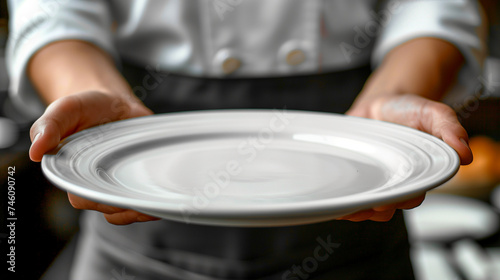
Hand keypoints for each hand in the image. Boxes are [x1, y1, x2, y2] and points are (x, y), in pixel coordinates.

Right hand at [30, 91, 159, 224]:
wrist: (114, 103)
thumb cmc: (87, 108)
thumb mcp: (66, 108)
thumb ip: (49, 125)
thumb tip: (36, 152)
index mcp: (71, 175)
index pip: (84, 199)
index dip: (98, 199)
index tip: (114, 187)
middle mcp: (93, 185)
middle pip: (109, 208)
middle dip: (124, 203)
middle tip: (139, 187)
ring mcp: (116, 185)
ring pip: (126, 212)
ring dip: (141, 209)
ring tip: (152, 193)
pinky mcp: (135, 183)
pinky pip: (142, 206)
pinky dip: (152, 206)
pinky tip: (161, 196)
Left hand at [337, 94, 472, 221]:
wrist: (380, 103)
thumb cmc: (409, 111)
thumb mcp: (433, 113)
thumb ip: (449, 129)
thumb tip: (465, 153)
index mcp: (416, 175)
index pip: (412, 196)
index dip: (404, 200)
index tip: (398, 199)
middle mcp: (394, 181)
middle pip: (387, 206)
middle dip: (379, 208)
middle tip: (372, 204)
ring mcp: (371, 179)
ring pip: (365, 205)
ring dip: (357, 210)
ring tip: (350, 207)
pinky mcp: (352, 174)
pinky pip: (346, 194)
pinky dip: (340, 200)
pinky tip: (335, 201)